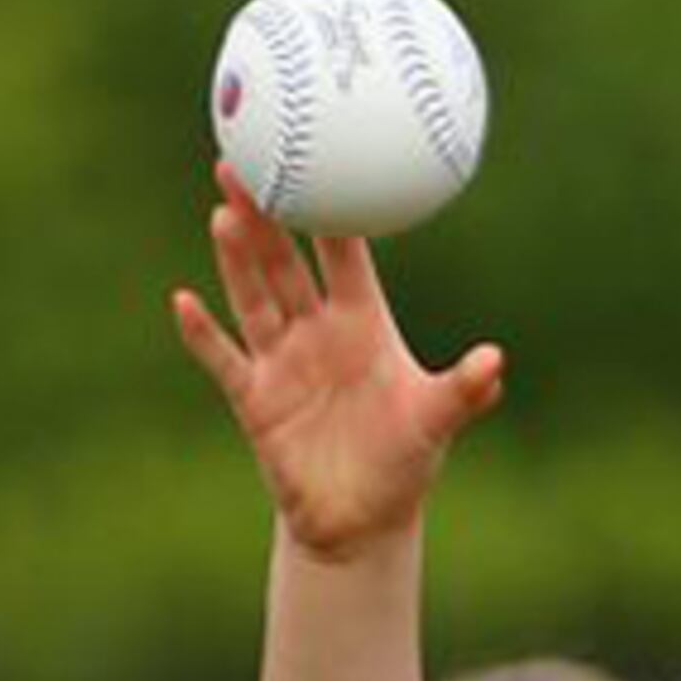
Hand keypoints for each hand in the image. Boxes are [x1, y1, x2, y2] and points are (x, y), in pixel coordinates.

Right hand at [171, 164, 505, 559]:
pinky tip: (185, 301)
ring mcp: (281, 361)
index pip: (345, 257)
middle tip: (245, 163)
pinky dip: (204, 333)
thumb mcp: (436, 423)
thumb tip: (495, 363)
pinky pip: (224, 360)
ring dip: (238, 260)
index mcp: (363, 324)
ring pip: (254, 298)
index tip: (322, 160)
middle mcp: (317, 332)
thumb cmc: (405, 462)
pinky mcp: (255, 399)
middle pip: (285, 263)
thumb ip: (464, 392)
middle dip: (266, 215)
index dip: (333, 213)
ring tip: (222, 213)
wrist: (362, 520)